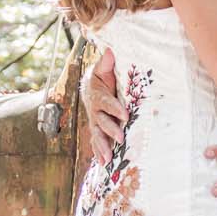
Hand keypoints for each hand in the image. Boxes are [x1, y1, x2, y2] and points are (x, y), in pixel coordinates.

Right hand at [82, 48, 124, 164]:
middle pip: (101, 122)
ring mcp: (95, 122)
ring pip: (97, 135)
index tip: (126, 115)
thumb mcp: (104, 69)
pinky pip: (96, 142)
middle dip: (110, 131)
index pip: (107, 103)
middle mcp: (95, 111)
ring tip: (108, 159)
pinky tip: (104, 164)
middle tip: (120, 138)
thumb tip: (110, 51)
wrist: (91, 88)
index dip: (115, 108)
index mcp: (98, 96)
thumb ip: (107, 63)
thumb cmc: (102, 78)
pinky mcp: (97, 130)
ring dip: (103, 147)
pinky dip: (99, 153)